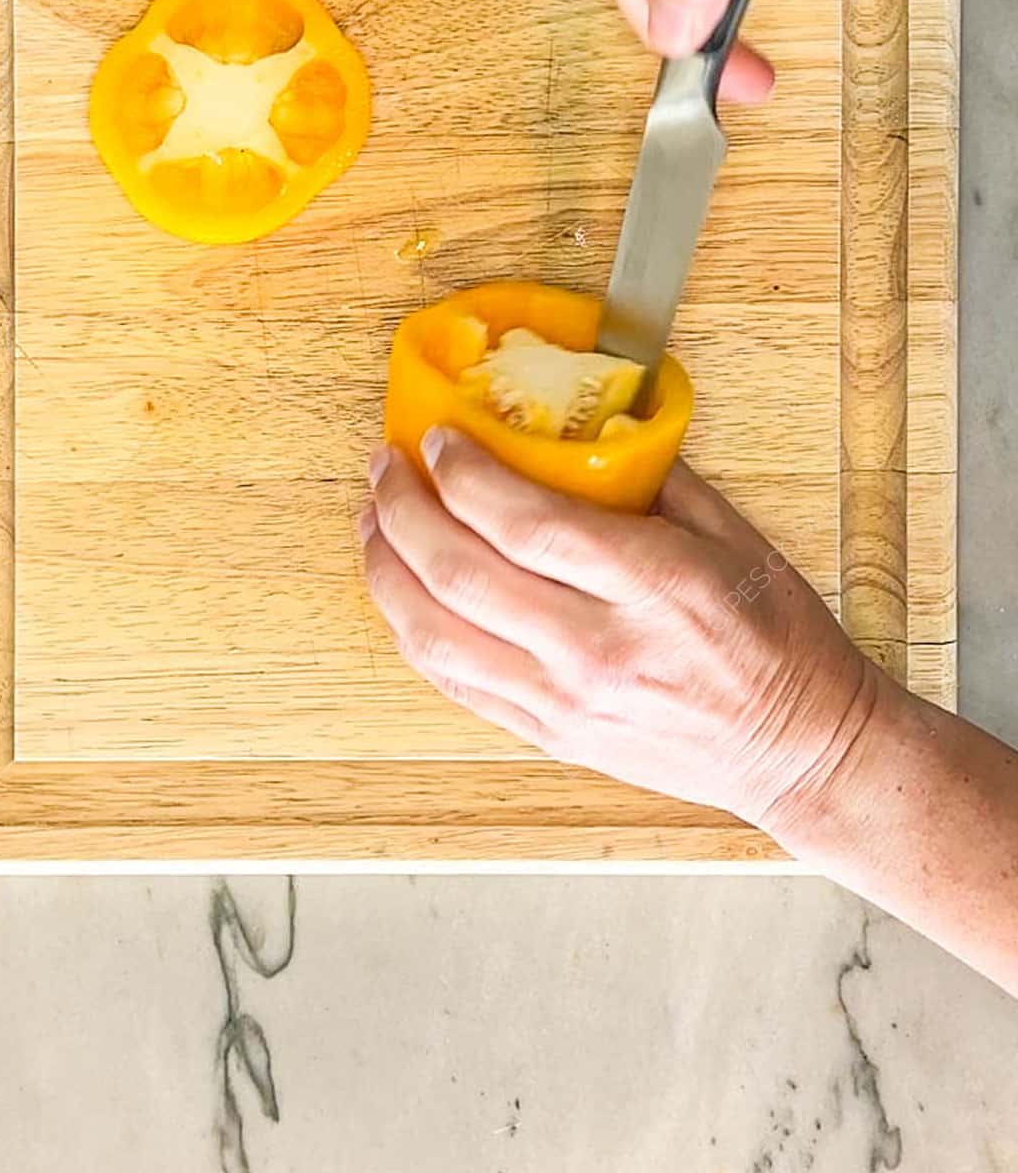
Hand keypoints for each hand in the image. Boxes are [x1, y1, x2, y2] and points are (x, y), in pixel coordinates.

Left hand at [360, 434, 876, 825]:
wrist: (798, 749)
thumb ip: (653, 476)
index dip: (464, 473)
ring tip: (375, 522)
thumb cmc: (777, 640)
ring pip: (437, 634)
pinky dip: (412, 630)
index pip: (525, 521)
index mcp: (653, 586)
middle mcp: (599, 648)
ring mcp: (567, 701)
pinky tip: (401, 591)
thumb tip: (580, 423)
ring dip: (387, 570)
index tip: (439, 437)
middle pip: (461, 573)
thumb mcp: (733, 535)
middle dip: (404, 508)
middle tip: (387, 467)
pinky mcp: (550, 736)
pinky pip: (454, 680)